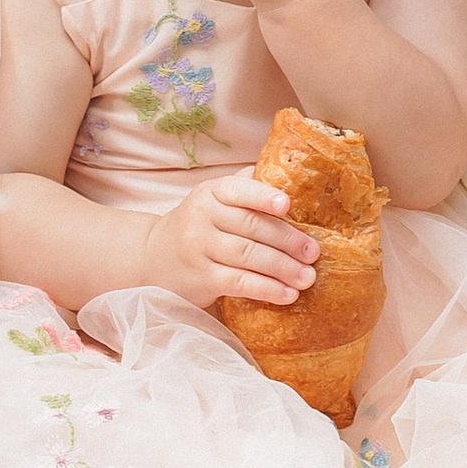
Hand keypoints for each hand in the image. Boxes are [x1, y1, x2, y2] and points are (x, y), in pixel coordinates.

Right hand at [149, 173, 319, 313]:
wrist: (152, 258)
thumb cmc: (198, 226)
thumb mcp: (212, 200)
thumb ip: (245, 187)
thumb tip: (289, 173)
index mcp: (210, 193)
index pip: (238, 190)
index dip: (263, 196)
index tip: (287, 204)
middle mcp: (202, 217)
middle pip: (251, 226)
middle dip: (287, 240)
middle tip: (313, 253)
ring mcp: (199, 249)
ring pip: (248, 256)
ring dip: (283, 268)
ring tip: (308, 277)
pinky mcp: (201, 278)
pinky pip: (239, 283)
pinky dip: (267, 289)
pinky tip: (288, 294)